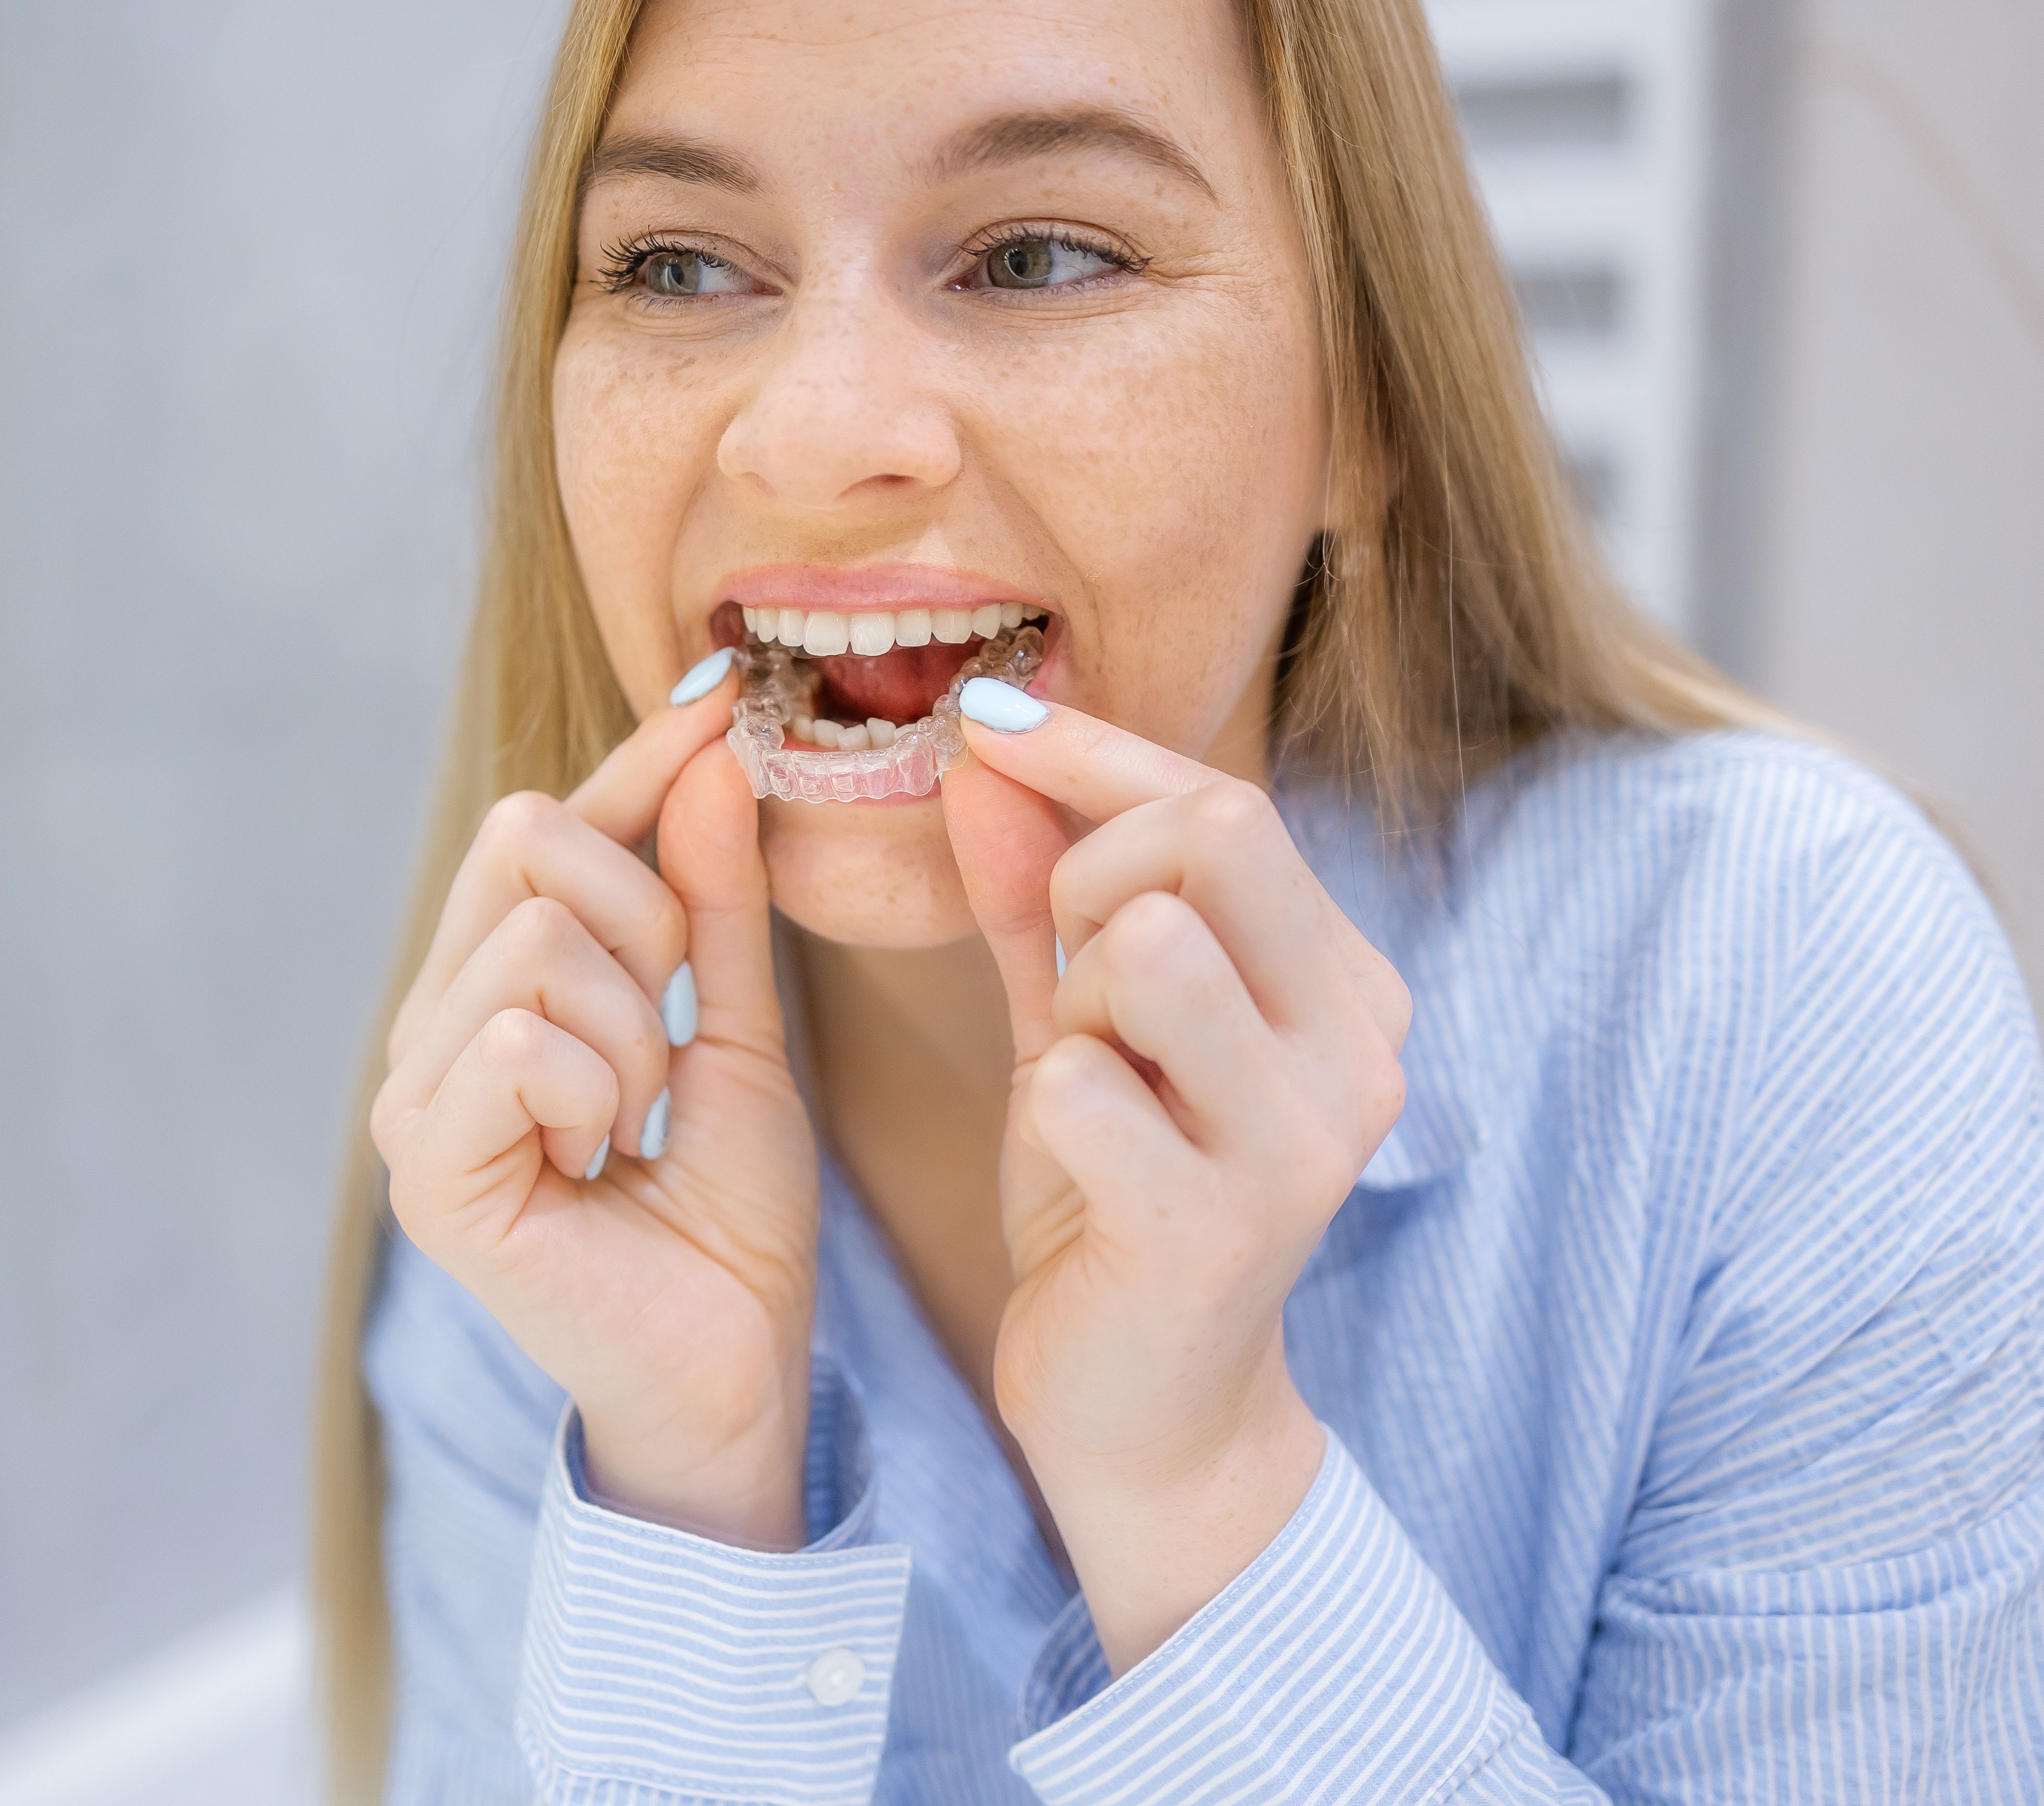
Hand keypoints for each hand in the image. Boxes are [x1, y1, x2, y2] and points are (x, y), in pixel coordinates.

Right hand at [370, 675, 820, 1547]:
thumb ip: (718, 903)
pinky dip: (600, 1086)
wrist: (735, 1368)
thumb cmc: (730, 1219)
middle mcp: (434, 1029)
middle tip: (672, 1045)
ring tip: (639, 1123)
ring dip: (636, 1030)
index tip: (713, 707)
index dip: (631, 768)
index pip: (545, 824)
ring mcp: (415, 1095)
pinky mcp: (427, 1165)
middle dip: (647, 923)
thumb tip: (709, 752)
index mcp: (494, 990)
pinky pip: (521, 1035)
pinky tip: (603, 1159)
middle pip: (526, 842)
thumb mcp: (741, 1030)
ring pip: (537, 940)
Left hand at [940, 696, 1409, 1669]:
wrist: (1149, 1414)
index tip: (990, 725)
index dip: (1093, 750)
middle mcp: (1356, 1053)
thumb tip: (984, 751)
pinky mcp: (1218, 1229)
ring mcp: (1300, 1144)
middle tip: (1062, 980)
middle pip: (1218, 835)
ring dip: (1075, 998)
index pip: (1228, 803)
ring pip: (1152, 942)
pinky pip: (1085, 1085)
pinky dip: (1049, 1106)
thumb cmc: (1116, 1199)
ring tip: (1084, 1076)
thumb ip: (1036, 894)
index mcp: (1341, 988)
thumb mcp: (1078, 1026)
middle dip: (1090, 876)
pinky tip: (1079, 1164)